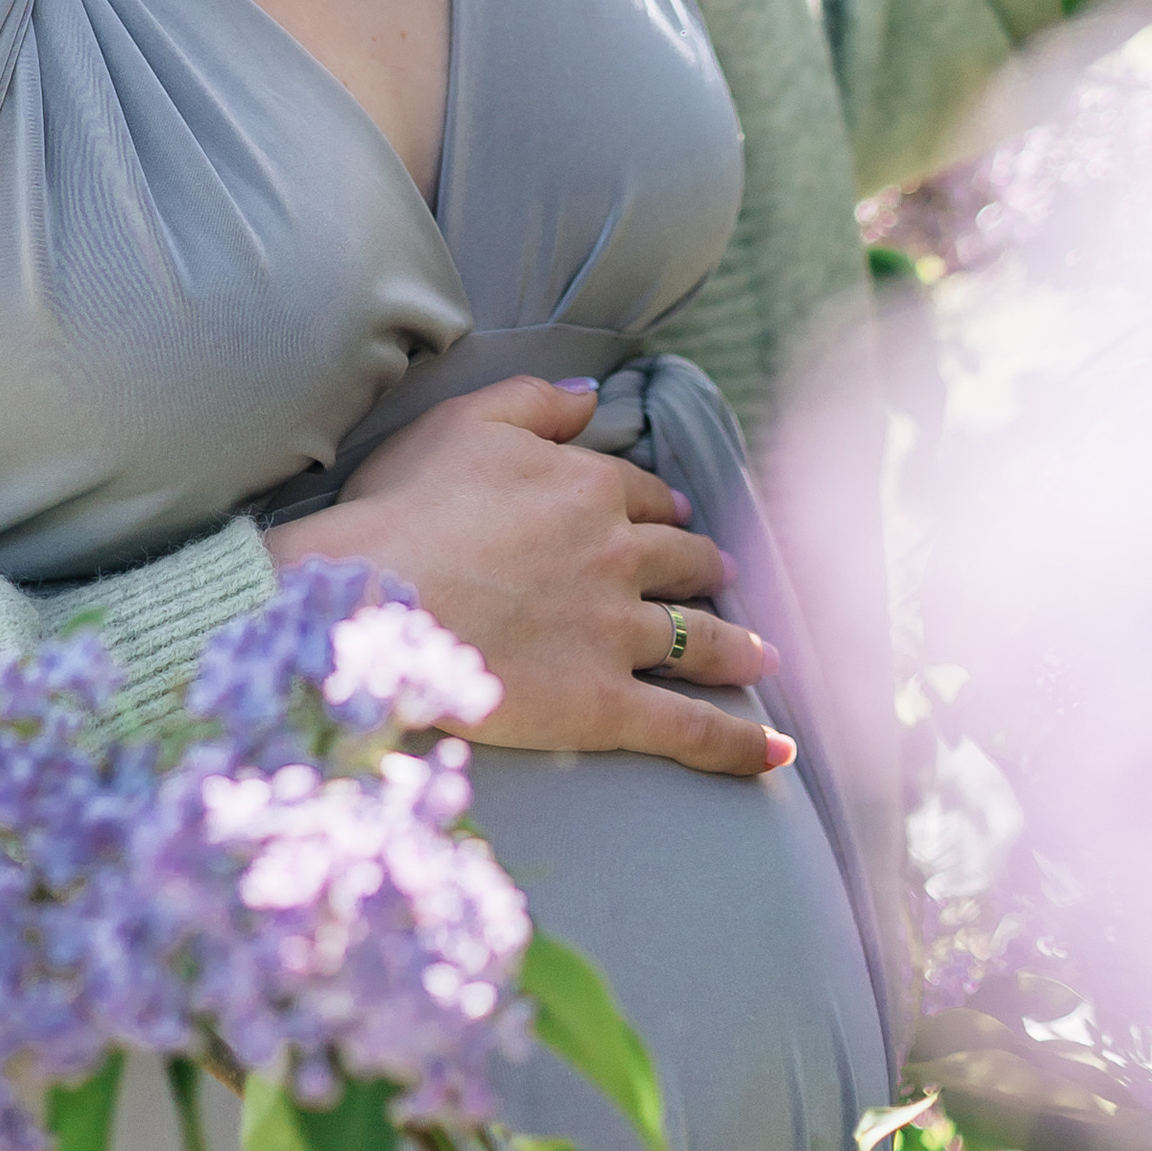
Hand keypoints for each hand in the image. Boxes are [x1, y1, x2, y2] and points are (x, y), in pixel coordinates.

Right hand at [269, 375, 793, 780]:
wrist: (377, 596)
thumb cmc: (407, 505)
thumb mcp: (466, 420)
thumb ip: (537, 401)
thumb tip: (590, 396)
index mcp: (588, 485)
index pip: (640, 494)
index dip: (657, 506)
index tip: (670, 516)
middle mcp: (618, 555)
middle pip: (682, 561)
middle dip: (706, 569)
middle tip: (719, 577)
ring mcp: (618, 632)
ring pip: (699, 639)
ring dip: (738, 647)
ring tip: (762, 659)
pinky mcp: (606, 704)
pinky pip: (688, 728)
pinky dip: (738, 744)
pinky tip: (775, 754)